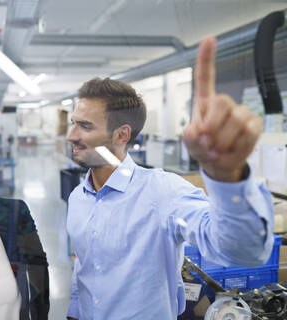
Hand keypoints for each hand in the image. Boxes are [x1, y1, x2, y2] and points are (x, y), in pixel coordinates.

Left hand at [183, 36, 262, 181]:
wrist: (218, 165)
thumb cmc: (202, 148)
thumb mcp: (190, 144)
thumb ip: (189, 138)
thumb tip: (198, 132)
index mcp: (204, 103)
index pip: (205, 77)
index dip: (206, 58)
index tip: (209, 39)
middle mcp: (223, 104)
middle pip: (222, 101)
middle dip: (212, 125)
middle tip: (206, 142)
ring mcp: (241, 113)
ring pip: (236, 121)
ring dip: (222, 142)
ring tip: (215, 150)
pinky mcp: (255, 126)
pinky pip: (248, 134)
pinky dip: (235, 149)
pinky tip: (228, 152)